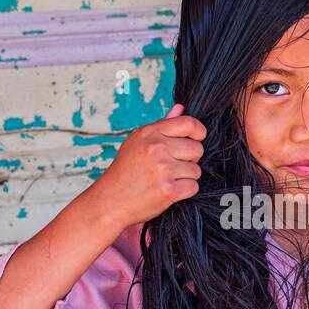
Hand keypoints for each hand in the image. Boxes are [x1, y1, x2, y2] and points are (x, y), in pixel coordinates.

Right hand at [96, 102, 206, 226]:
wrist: (109, 201)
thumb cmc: (125, 171)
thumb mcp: (137, 142)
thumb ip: (162, 126)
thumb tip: (181, 107)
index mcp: (150, 133)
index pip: (189, 123)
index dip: (198, 132)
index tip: (196, 139)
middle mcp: (157, 148)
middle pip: (197, 149)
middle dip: (190, 159)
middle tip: (173, 166)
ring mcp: (163, 169)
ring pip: (196, 170)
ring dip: (186, 177)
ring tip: (167, 179)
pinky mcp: (169, 190)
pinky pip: (193, 186)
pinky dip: (185, 191)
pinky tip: (169, 191)